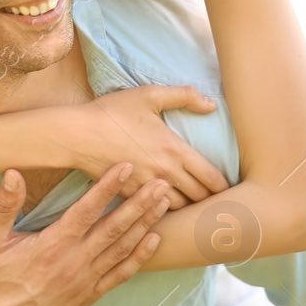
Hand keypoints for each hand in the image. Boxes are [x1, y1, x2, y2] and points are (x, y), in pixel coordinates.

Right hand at [0, 163, 170, 305]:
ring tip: (164, 203)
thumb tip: (13, 173)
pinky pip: (120, 274)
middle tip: (162, 182)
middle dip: (141, 203)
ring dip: (146, 224)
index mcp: (53, 245)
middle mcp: (75, 263)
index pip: (88, 210)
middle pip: (116, 228)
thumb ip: (5, 206)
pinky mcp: (88, 296)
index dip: (109, 187)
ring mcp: (85, 281)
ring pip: (123, 248)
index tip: (127, 167)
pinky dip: (140, 257)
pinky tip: (153, 240)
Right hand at [60, 86, 229, 209]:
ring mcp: (147, 188)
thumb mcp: (149, 95)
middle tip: (215, 195)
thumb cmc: (113, 112)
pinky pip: (156, 211)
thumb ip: (184, 96)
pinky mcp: (130, 196)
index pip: (212, 179)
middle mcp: (165, 173)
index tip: (228, 186)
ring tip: (192, 201)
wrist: (76, 135)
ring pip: (180, 209)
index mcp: (175, 150)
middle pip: (200, 199)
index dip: (225, 186)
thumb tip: (211, 104)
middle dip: (210, 198)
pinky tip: (165, 203)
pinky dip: (165, 209)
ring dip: (188, 206)